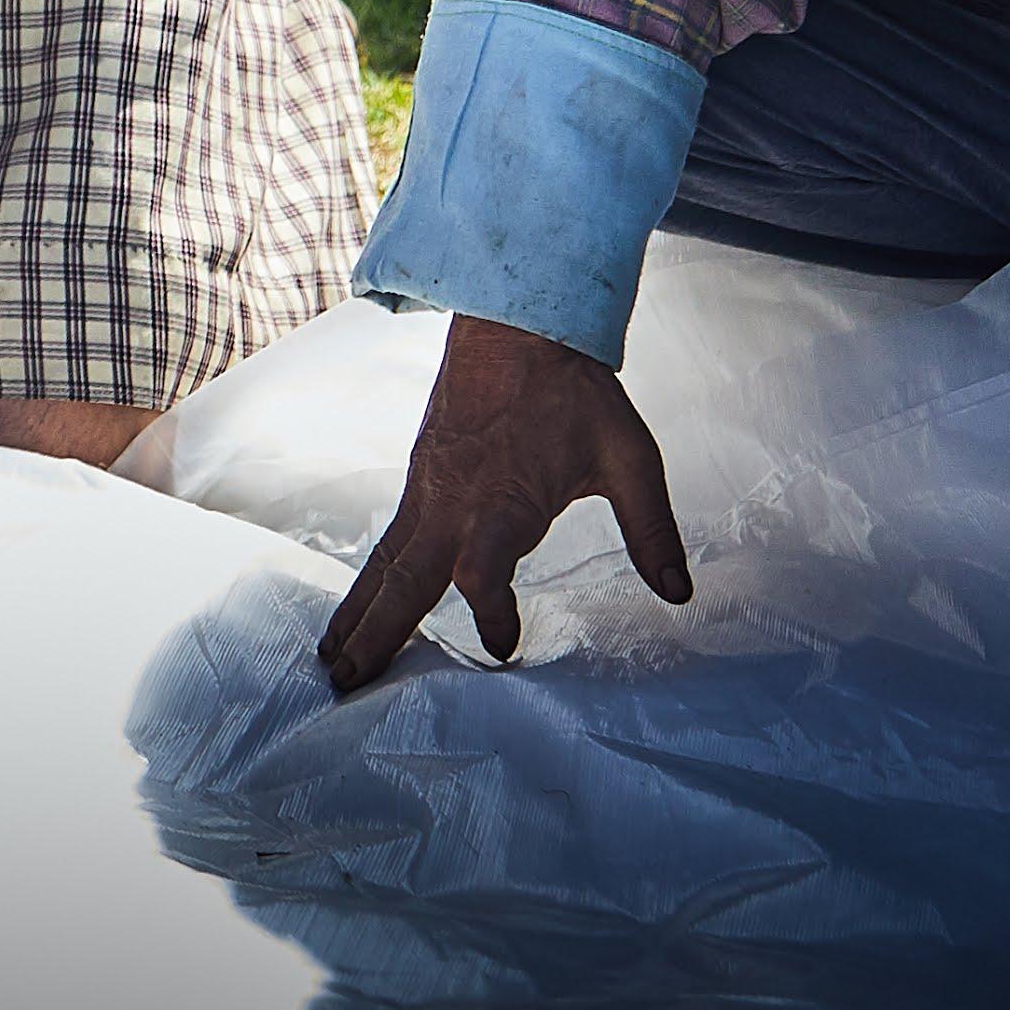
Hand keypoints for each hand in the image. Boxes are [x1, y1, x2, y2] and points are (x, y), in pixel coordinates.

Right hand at [316, 312, 695, 693]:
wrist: (515, 324)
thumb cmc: (575, 392)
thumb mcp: (628, 457)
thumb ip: (651, 528)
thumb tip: (678, 592)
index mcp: (504, 500)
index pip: (482, 573)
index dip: (489, 614)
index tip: (505, 646)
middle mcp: (454, 503)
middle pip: (407, 580)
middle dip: (378, 634)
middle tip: (347, 685)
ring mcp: (427, 491)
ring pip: (386, 564)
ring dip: (358, 614)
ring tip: (331, 663)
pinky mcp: (418, 481)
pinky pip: (385, 542)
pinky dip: (365, 581)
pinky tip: (353, 609)